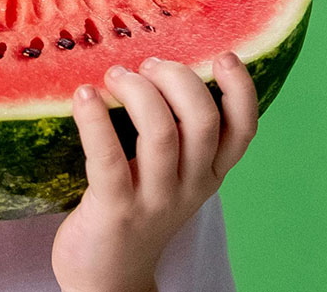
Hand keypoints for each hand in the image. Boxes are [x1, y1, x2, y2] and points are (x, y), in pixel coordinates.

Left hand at [50, 52, 257, 291]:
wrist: (108, 280)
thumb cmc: (136, 213)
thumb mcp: (172, 179)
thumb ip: (177, 135)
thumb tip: (158, 68)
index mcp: (210, 175)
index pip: (243, 130)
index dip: (240, 89)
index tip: (223, 56)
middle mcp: (190, 187)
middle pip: (203, 120)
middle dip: (177, 79)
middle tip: (146, 65)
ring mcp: (154, 201)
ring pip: (161, 133)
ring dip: (137, 92)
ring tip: (114, 75)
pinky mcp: (115, 211)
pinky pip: (108, 158)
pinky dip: (95, 120)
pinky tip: (83, 96)